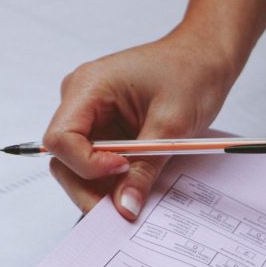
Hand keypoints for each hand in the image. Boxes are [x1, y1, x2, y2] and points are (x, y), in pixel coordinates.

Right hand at [44, 28, 239, 218]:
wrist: (205, 57)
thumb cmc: (191, 73)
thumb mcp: (172, 126)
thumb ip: (144, 169)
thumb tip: (126, 207)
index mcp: (88, 86)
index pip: (60, 139)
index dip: (86, 166)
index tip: (121, 171)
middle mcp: (81, 100)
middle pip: (64, 158)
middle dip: (90, 188)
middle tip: (123, 209)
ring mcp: (92, 115)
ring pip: (80, 165)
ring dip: (103, 188)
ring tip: (134, 198)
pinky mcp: (107, 128)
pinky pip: (100, 161)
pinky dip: (115, 180)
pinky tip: (135, 187)